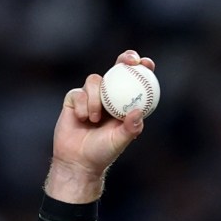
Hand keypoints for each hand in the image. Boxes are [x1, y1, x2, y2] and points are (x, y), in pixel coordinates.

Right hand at [44, 49, 155, 202]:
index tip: (146, 64)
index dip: (142, 69)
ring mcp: (91, 96)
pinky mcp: (74, 99)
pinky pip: (78, 93)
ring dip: (96, 98)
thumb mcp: (120, 141)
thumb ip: (130, 127)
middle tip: (128, 61)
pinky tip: (82, 119)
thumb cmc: (103, 153)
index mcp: (124, 105)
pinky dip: (82, 105)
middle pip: (117, 70)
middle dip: (124, 60)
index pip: (135, 82)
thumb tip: (139, 111)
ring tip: (95, 119)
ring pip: (95, 80)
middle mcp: (109, 97)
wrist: (78, 161)